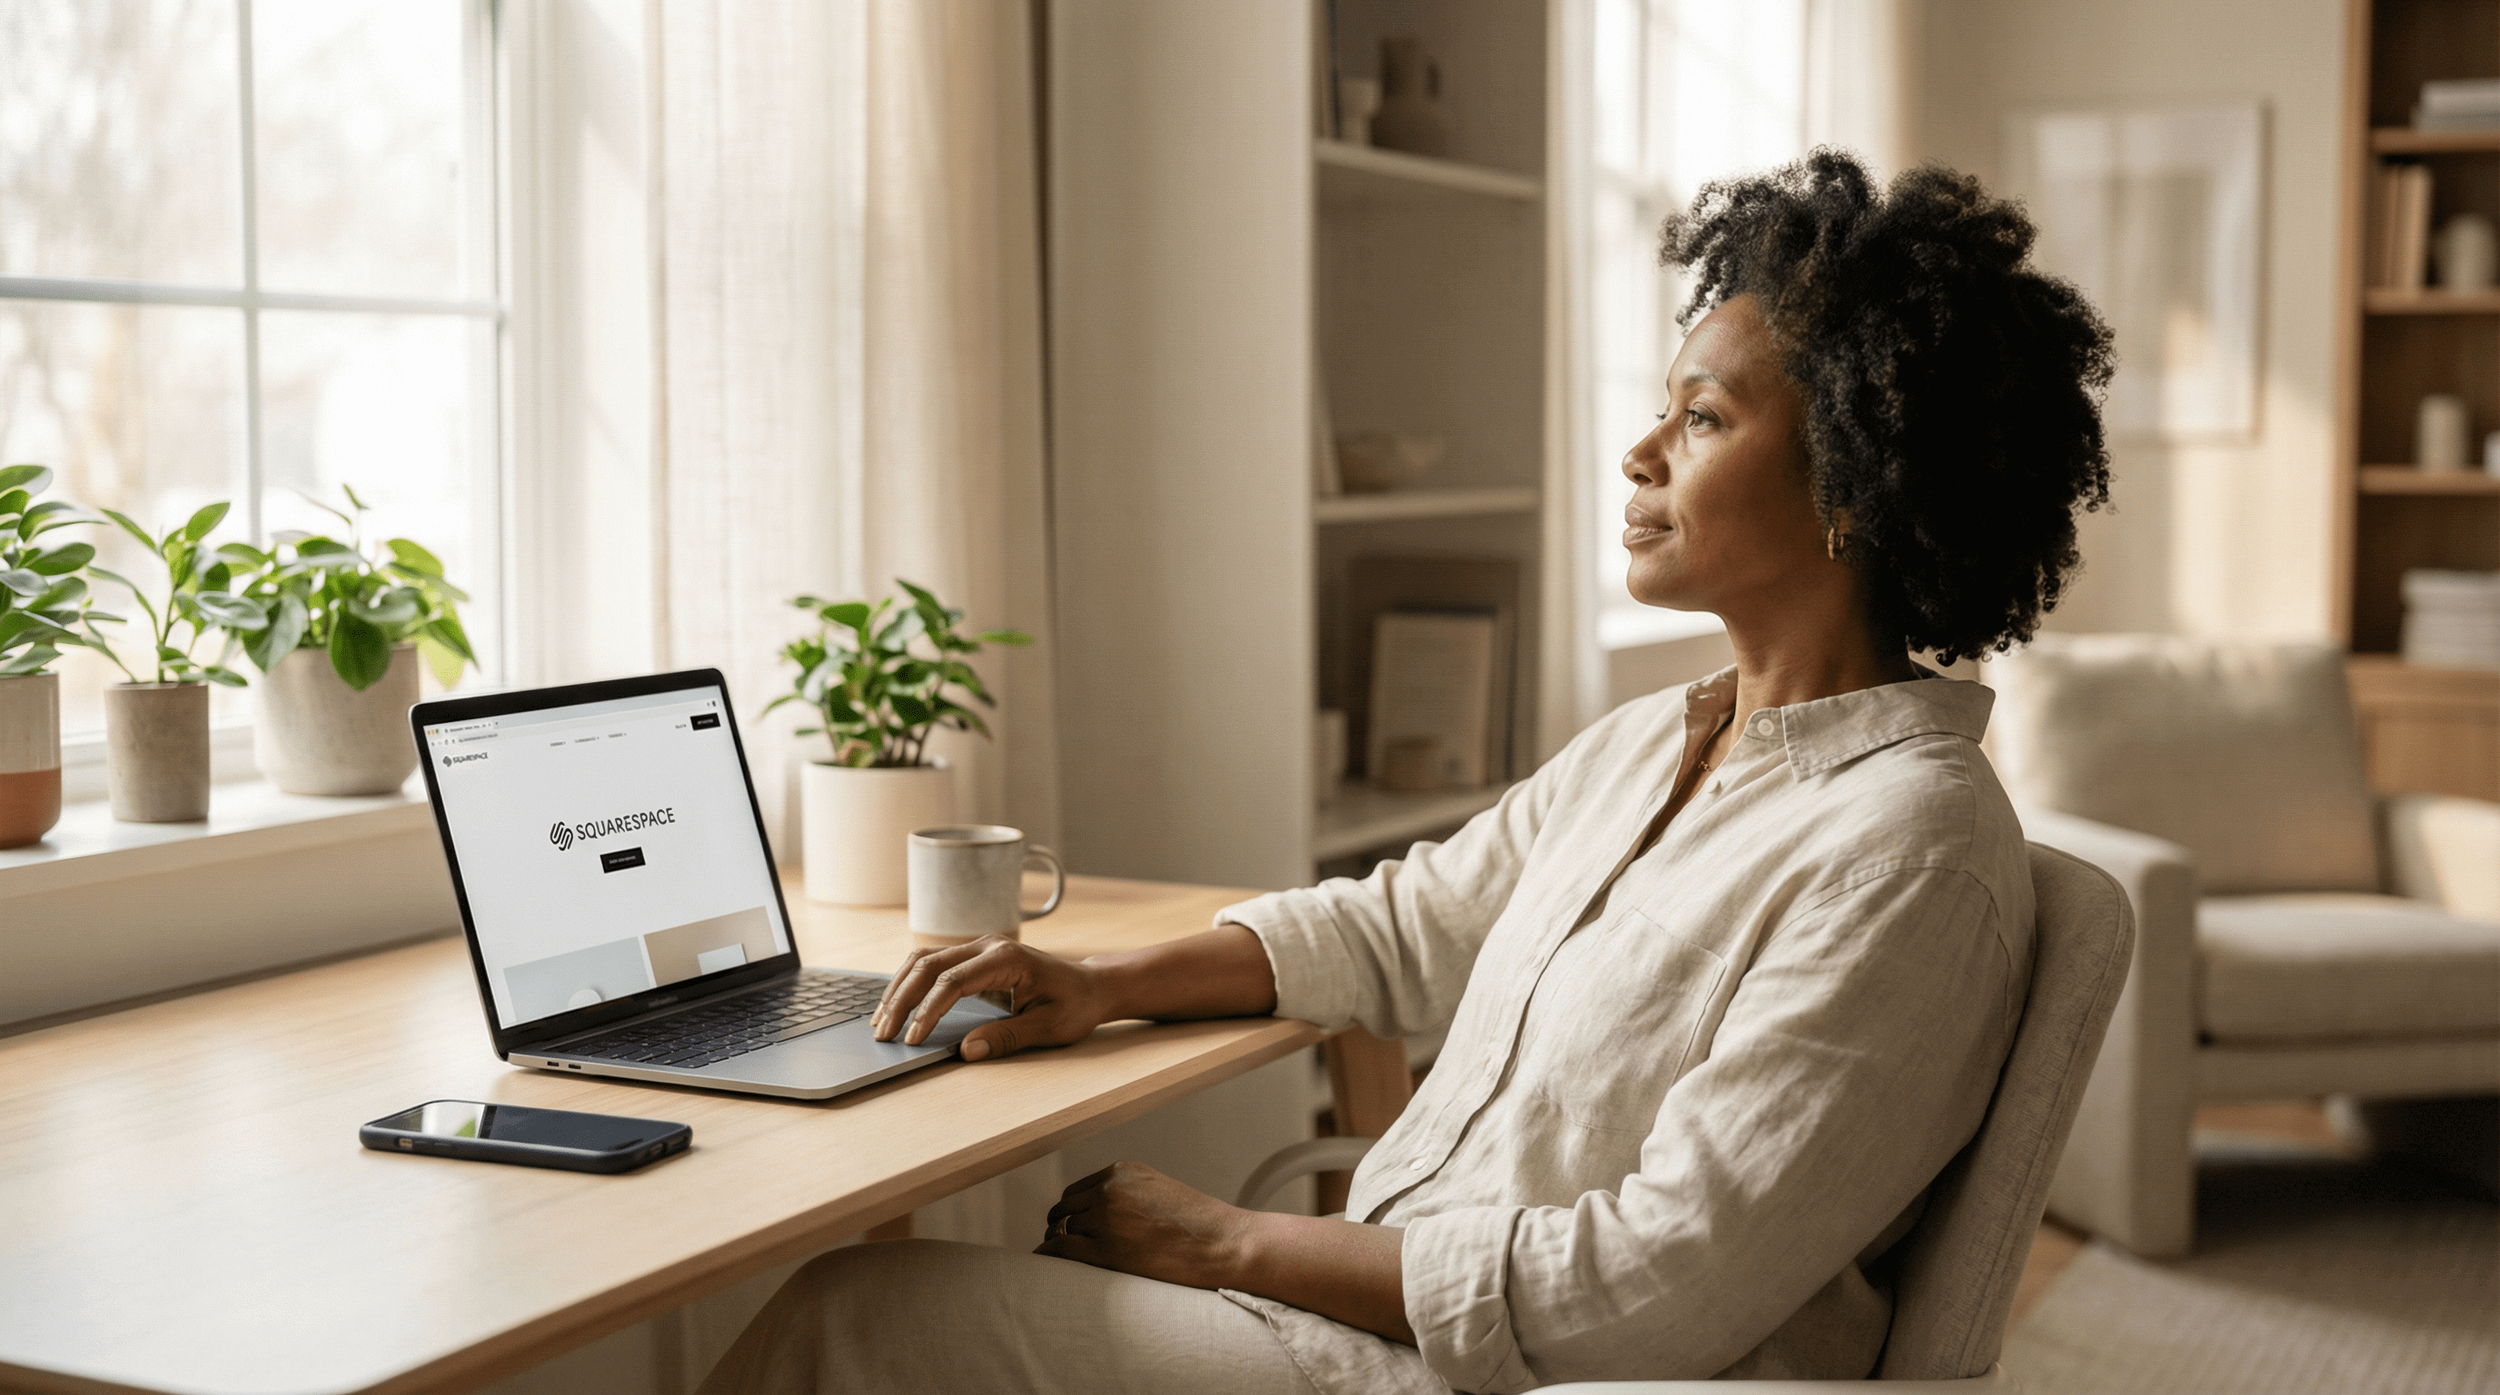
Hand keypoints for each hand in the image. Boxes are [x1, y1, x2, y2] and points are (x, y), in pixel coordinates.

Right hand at [872, 935, 1117, 1061]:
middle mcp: (988, 946)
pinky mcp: (973, 959)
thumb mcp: (1048, 1028)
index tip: (913, 1039)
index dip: (928, 1010)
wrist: (1091, 986)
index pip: (953, 980)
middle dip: (901, 1000)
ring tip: (880, 1022)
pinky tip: (896, 1006)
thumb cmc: (1075, 1005)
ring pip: (924, 960)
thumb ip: (1008, 1037)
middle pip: (928, 964)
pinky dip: (910, 984)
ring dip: (899, 989)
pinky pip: (932, 965)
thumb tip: (967, 1051)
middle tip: (882, 1034)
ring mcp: (979, 949)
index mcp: (1007, 958)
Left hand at [1035, 1161, 1256, 1290]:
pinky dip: (1048, 1255)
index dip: (1072, 1212)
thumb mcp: (1160, 1193)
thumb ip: (1129, 1196)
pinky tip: (1044, 1262)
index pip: (1078, 1191)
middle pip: (1065, 1209)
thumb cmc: (1201, 1225)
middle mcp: (1109, 1189)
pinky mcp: (1106, 1249)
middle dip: (1061, 1226)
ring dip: (1055, 1241)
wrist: (1223, 1242)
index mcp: (1122, 1171)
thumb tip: (1103, 1217)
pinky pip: (1061, 1249)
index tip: (1070, 1226)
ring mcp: (1106, 1218)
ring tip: (1056, 1258)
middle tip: (1060, 1244)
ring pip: (1060, 1228)